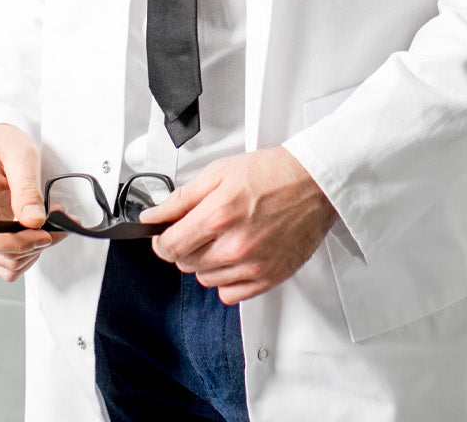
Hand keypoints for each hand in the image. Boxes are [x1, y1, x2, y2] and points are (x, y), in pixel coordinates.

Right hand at [0, 123, 65, 282]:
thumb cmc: (1, 146)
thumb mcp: (21, 157)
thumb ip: (27, 190)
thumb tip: (34, 221)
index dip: (19, 243)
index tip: (45, 234)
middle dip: (34, 245)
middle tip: (58, 224)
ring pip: (6, 264)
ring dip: (34, 251)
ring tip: (51, 226)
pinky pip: (6, 262)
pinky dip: (27, 254)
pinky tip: (38, 234)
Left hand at [143, 146, 336, 303]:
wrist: (313, 183)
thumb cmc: (270, 173)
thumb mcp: (218, 172)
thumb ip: (181, 198)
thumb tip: (153, 215)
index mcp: (218, 215)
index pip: (169, 246)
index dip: (160, 239)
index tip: (164, 233)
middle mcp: (234, 246)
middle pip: (185, 264)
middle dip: (185, 245)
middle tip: (200, 227)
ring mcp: (252, 266)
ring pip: (205, 279)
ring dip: (205, 262)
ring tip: (222, 237)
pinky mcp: (268, 278)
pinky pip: (230, 294)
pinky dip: (226, 279)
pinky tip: (234, 256)